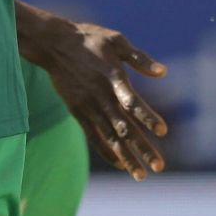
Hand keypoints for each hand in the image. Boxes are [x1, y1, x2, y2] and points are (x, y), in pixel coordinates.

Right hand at [24, 13, 167, 179]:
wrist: (52, 44)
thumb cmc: (89, 39)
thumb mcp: (115, 40)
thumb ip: (139, 58)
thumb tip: (163, 72)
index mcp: (112, 77)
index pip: (132, 101)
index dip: (147, 116)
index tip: (163, 131)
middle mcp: (100, 95)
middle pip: (123, 127)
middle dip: (142, 148)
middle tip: (159, 167)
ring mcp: (87, 105)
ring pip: (109, 136)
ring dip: (125, 157)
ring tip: (141, 175)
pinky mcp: (77, 111)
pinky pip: (93, 135)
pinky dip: (106, 150)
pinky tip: (120, 164)